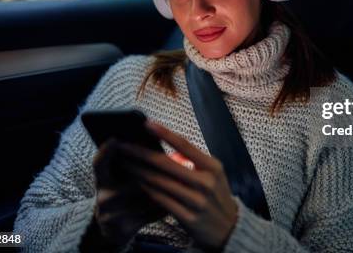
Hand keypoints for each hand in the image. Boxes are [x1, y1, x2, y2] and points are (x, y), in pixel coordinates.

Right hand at [90, 138, 167, 246]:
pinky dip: (166, 206)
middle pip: (134, 180)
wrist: (113, 230)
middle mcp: (103, 197)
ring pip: (147, 197)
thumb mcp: (119, 179)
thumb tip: (156, 140)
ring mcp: (112, 215)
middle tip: (175, 164)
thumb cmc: (123, 195)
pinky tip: (177, 200)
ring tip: (182, 183)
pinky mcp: (125, 229)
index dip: (104, 152)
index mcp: (101, 181)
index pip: (98, 164)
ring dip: (166, 190)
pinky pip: (152, 213)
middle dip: (154, 173)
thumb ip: (132, 163)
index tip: (114, 140)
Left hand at [116, 122, 237, 250]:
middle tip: (123, 145)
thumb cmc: (216, 196)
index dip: (165, 133)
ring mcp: (196, 201)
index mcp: (212, 167)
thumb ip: (194, 161)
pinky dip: (146, 190)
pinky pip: (161, 200)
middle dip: (141, 153)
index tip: (146, 123)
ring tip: (124, 162)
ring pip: (160, 182)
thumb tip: (167, 146)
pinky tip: (135, 182)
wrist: (230, 228)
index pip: (185, 145)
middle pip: (166, 164)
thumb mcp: (214, 174)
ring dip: (138, 171)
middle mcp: (205, 182)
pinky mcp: (188, 217)